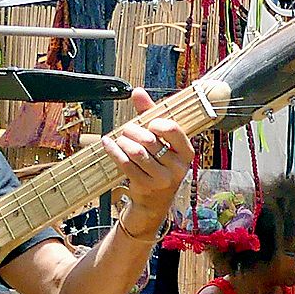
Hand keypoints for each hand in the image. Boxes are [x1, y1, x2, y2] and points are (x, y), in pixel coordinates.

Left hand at [111, 86, 193, 235]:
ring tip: (119, 139)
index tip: (149, 124)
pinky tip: (108, 144)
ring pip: (136, 152)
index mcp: (186, 153)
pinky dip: (113, 151)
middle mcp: (178, 167)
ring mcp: (162, 179)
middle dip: (133, 131)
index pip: (173, 130)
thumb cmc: (158, 164)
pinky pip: (125, 164)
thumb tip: (137, 92)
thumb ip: (150, 114)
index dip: (156, 123)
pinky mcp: (146, 187)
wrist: (154, 201)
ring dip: (123, 141)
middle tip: (126, 130)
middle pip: (150, 140)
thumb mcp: (159, 139)